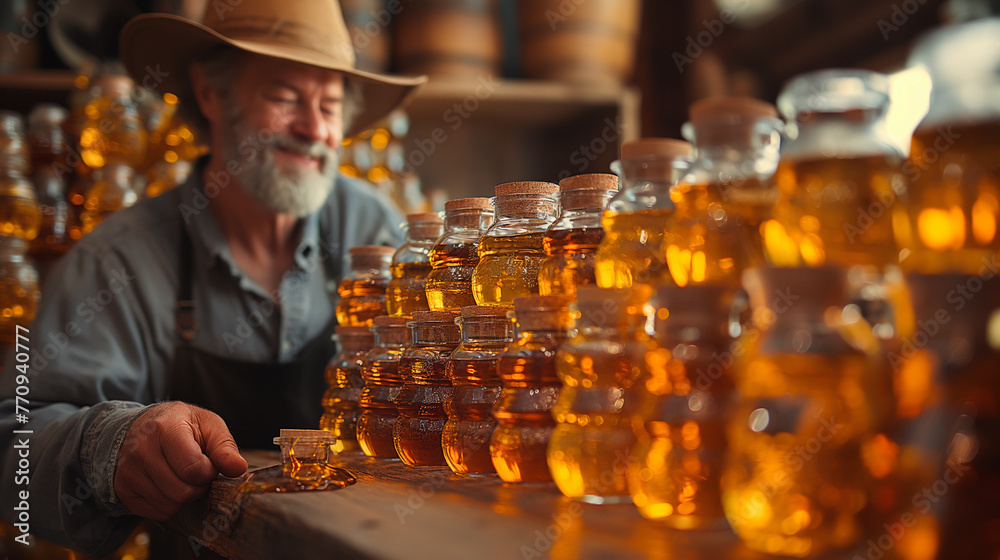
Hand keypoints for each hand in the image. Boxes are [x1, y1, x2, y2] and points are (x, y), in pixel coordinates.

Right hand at [114, 402, 247, 519]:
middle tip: (196, 471)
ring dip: (185, 496)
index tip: (208, 462)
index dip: (209, 471)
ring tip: (181, 475)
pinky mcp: (123, 490)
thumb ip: (225, 447)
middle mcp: (140, 451)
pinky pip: (157, 513)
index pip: (193, 469)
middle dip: (199, 486)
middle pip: (182, 492)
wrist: (142, 426)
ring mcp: (127, 472)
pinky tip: (168, 484)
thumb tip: (239, 469)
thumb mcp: (208, 425)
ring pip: (170, 505)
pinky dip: (170, 504)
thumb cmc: (181, 425)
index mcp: (164, 429)